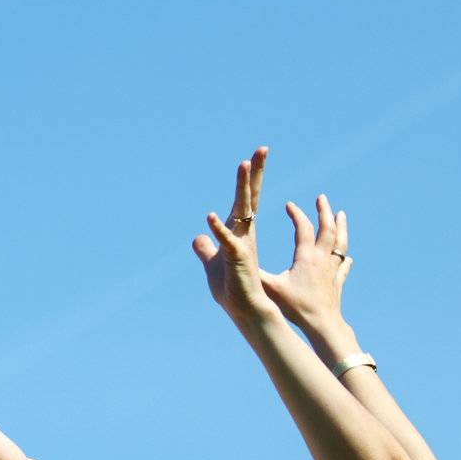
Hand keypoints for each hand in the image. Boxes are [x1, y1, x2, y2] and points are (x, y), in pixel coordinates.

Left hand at [191, 147, 278, 325]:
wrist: (244, 311)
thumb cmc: (232, 290)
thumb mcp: (212, 264)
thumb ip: (206, 249)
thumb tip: (197, 237)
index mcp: (239, 232)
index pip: (246, 201)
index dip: (250, 179)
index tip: (254, 157)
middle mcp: (243, 234)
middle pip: (249, 198)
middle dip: (255, 173)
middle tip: (262, 148)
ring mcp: (241, 244)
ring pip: (242, 211)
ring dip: (242, 188)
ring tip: (244, 164)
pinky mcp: (237, 259)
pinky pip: (226, 241)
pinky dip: (217, 229)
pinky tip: (209, 217)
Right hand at [260, 193, 351, 335]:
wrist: (322, 324)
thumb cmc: (296, 307)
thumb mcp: (271, 289)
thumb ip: (253, 273)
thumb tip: (232, 262)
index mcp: (306, 257)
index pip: (303, 228)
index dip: (296, 214)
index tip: (289, 204)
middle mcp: (322, 259)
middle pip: (327, 229)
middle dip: (324, 211)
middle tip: (322, 198)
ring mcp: (332, 271)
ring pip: (340, 242)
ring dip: (340, 227)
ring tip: (341, 214)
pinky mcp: (337, 283)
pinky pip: (343, 266)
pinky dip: (345, 258)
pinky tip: (348, 257)